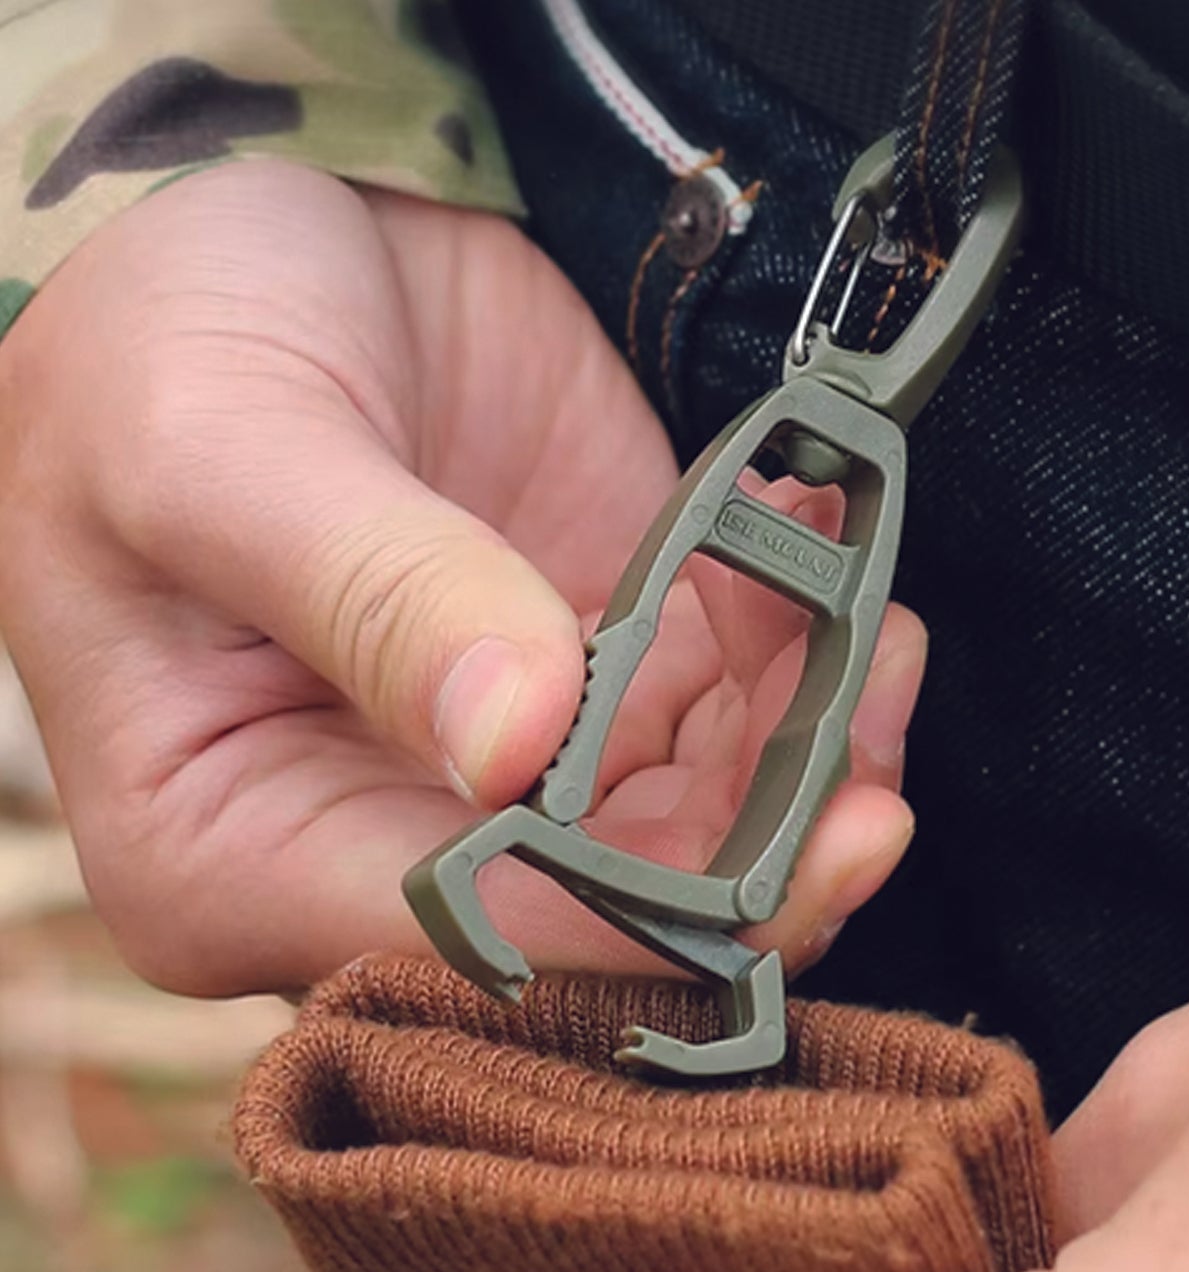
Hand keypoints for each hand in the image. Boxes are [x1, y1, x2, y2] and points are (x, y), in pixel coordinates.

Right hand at [0, 161, 921, 994]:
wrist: (259, 247)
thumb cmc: (163, 351)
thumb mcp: (219, 450)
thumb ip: (375, 595)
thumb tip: (520, 747)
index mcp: (238, 857)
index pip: (470, 953)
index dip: (652, 930)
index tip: (809, 850)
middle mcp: (382, 848)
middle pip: (613, 919)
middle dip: (767, 848)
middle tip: (872, 729)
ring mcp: (510, 775)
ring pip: (698, 830)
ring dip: (808, 746)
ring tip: (865, 616)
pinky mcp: (599, 686)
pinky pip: (727, 720)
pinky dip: (797, 659)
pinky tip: (812, 553)